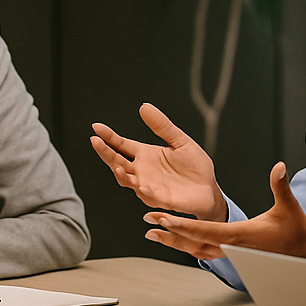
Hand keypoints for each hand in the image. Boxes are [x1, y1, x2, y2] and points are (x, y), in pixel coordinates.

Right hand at [90, 103, 226, 220]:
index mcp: (145, 154)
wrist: (209, 189)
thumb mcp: (180, 141)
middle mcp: (142, 170)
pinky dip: (144, 191)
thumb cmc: (195, 166)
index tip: (95, 127)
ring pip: (127, 180)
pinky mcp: (160, 199)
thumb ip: (162, 126)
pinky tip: (142, 186)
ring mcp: (148, 186)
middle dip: (105, 153)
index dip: (108, 137)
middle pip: (117, 161)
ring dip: (121, 174)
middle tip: (95, 142)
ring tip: (117, 166)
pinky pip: (148, 196)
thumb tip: (144, 106)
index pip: (121, 145)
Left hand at [141, 162, 305, 263]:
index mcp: (241, 236)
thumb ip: (281, 186)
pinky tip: (176, 240)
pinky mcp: (235, 255)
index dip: (182, 224)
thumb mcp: (290, 207)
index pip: (205, 230)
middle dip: (170, 231)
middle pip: (194, 241)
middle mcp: (233, 247)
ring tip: (152, 232)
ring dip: (174, 241)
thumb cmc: (299, 235)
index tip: (162, 217)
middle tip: (148, 221)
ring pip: (196, 249)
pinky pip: (205, 252)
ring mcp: (233, 254)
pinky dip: (188, 246)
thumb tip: (278, 166)